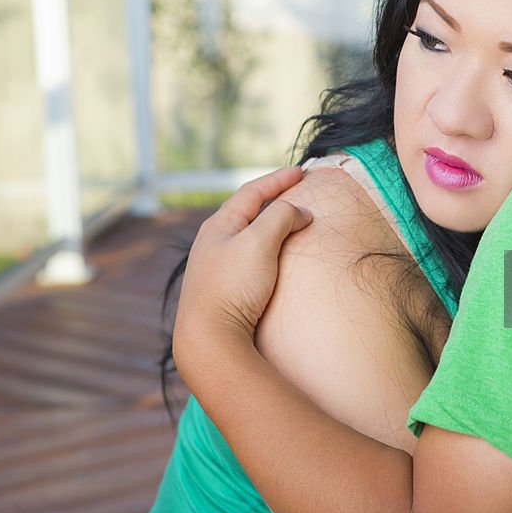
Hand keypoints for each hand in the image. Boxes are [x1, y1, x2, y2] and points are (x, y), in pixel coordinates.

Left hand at [172, 167, 311, 370]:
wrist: (210, 340)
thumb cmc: (232, 287)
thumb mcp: (259, 242)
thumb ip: (281, 217)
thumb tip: (300, 212)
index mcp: (218, 226)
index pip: (252, 192)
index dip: (278, 180)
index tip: (301, 172)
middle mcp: (213, 244)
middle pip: (246, 212)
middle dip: (271, 199)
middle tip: (295, 192)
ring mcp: (215, 268)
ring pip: (246, 236)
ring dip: (268, 225)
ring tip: (288, 222)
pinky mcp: (222, 291)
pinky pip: (248, 258)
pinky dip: (266, 248)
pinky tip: (272, 259)